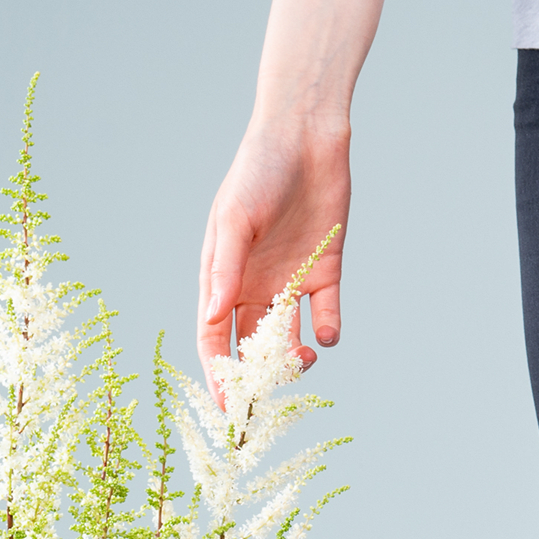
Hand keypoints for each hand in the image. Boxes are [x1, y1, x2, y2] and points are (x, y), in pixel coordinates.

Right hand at [197, 124, 351, 404]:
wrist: (306, 132)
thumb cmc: (258, 170)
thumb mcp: (234, 219)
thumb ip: (224, 269)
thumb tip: (211, 317)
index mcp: (223, 279)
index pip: (214, 339)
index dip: (218, 374)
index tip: (228, 405)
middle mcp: (254, 287)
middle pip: (251, 346)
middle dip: (258, 374)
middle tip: (270, 393)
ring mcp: (290, 280)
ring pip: (288, 336)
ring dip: (294, 358)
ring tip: (303, 363)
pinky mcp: (324, 269)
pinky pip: (325, 312)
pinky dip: (327, 329)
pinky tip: (326, 335)